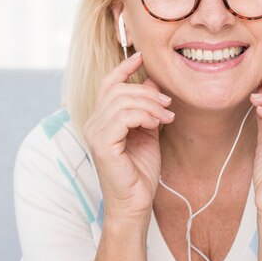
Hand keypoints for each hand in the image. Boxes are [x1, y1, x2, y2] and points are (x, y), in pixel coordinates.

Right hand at [82, 52, 174, 221]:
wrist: (135, 204)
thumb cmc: (140, 172)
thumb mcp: (147, 132)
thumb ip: (146, 108)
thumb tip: (150, 82)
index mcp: (101, 120)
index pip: (108, 85)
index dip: (123, 68)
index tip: (141, 56)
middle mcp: (93, 123)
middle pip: (118, 90)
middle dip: (147, 93)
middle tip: (168, 104)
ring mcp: (95, 133)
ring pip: (122, 101)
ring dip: (150, 105)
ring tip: (166, 117)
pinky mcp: (103, 144)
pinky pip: (123, 116)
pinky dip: (144, 115)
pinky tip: (157, 124)